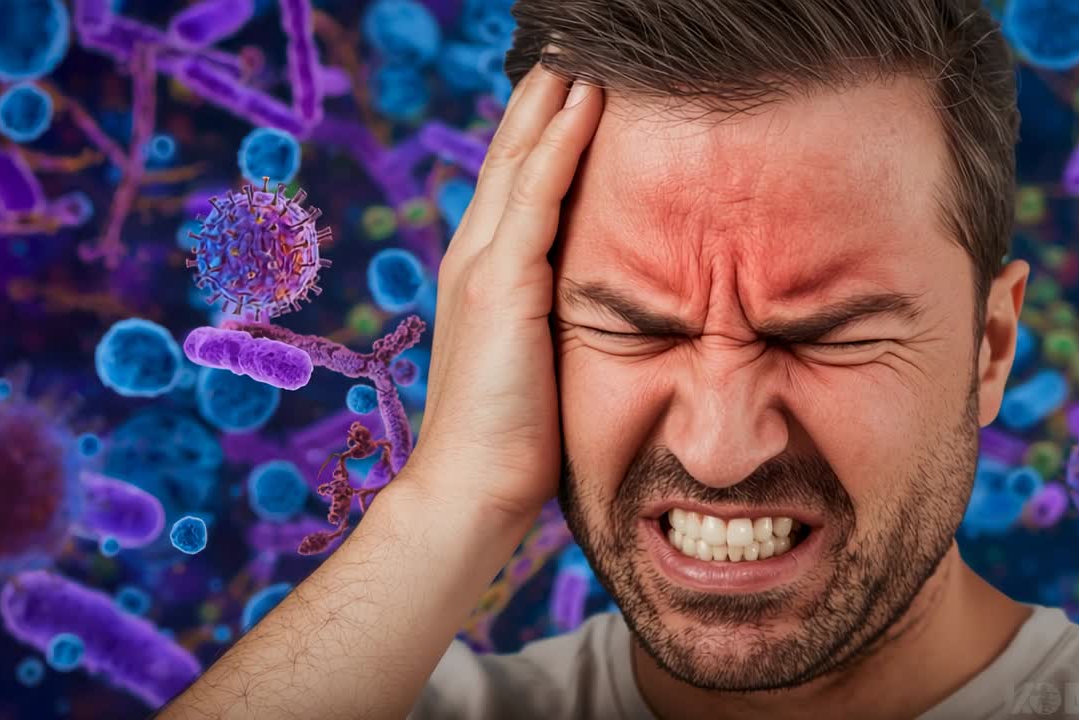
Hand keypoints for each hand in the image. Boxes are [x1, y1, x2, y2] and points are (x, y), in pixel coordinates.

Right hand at [404, 58, 601, 523]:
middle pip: (514, 152)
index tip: (575, 80)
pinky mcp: (500, 286)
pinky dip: (559, 143)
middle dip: (543, 92)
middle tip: (573, 42)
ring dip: (553, 96)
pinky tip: (583, 100)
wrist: (472, 489)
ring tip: (581, 46)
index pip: (520, 180)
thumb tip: (605, 291)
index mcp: (488, 270)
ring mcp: (483, 265)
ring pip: (522, 159)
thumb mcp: (542, 356)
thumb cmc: (517, 435)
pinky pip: (537, 197)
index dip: (543, 125)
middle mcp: (477, 253)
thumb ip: (558, 312)